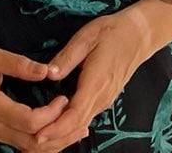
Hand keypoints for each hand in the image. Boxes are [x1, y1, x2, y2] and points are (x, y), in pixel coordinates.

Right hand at [0, 47, 67, 151]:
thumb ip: (19, 64)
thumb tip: (46, 71)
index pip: (31, 122)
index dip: (52, 114)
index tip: (63, 97)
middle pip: (34, 143)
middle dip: (61, 133)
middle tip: (81, 119)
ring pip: (30, 149)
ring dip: (54, 143)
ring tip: (76, 131)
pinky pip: (23, 145)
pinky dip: (42, 143)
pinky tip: (56, 134)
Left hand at [36, 5, 166, 148]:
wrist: (139, 35)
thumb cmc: (111, 32)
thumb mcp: (86, 37)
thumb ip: (67, 57)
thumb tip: (48, 74)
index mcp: (96, 82)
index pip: (75, 114)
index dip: (56, 128)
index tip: (38, 134)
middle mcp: (102, 97)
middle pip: (77, 125)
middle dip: (55, 135)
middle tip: (32, 138)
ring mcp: (105, 99)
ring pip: (82, 124)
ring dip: (62, 133)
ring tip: (41, 134)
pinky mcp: (105, 98)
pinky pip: (86, 117)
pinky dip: (71, 126)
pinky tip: (57, 125)